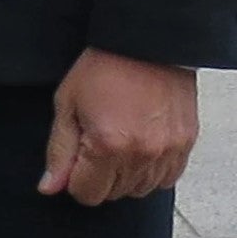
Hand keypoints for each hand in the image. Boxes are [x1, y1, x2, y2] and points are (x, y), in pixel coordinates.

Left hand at [38, 50, 197, 204]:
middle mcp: (142, 153)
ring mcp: (168, 150)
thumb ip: (59, 152)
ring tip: (120, 141)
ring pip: (141, 189)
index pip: (88, 194)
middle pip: (114, 194)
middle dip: (99, 176)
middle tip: (97, 142)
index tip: (76, 159)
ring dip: (127, 175)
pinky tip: (141, 146)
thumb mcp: (67, 105)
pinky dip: (152, 170)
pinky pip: (168, 178)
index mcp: (108, 145)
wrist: (147, 43)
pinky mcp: (186, 143)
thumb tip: (50, 188)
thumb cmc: (102, 69)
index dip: (76, 180)